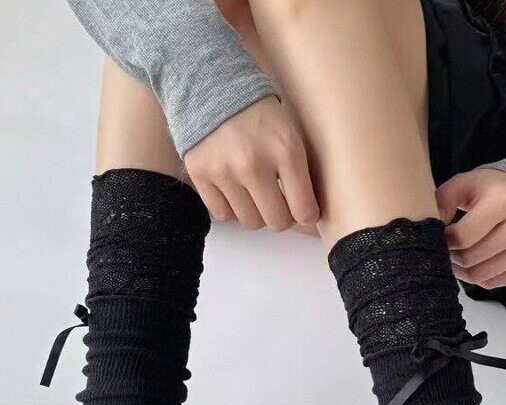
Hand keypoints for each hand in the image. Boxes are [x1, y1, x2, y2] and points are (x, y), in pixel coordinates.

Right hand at [184, 96, 319, 231]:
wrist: (210, 81)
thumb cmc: (258, 111)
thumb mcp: (290, 132)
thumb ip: (299, 173)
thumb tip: (306, 216)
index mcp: (285, 151)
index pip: (304, 212)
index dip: (307, 215)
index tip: (304, 210)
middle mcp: (254, 165)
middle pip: (277, 222)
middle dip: (282, 216)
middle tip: (279, 202)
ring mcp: (224, 172)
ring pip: (250, 222)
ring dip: (256, 212)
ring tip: (253, 190)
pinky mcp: (199, 174)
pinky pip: (223, 215)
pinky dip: (231, 208)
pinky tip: (233, 188)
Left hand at [436, 169, 505, 288]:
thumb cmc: (490, 190)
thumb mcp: (465, 183)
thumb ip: (443, 200)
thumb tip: (433, 227)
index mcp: (504, 202)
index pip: (463, 237)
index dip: (445, 240)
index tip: (441, 235)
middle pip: (469, 259)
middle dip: (451, 256)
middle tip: (447, 247)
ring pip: (478, 276)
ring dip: (460, 270)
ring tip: (458, 255)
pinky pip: (492, 283)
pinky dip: (477, 276)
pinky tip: (476, 261)